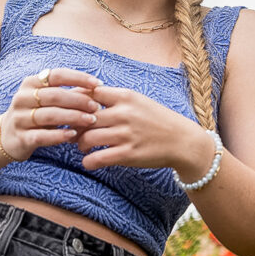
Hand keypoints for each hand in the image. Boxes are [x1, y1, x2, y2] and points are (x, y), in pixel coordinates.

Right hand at [0, 68, 102, 162]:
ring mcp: (20, 118)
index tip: (98, 83)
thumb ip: (70, 93)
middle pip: (55, 95)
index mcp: (31, 83)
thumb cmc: (36, 114)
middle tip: (96, 107)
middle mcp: (23, 98)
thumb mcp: (49, 100)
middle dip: (79, 100)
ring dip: (73, 117)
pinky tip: (73, 135)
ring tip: (90, 120)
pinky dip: (59, 135)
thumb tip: (97, 88)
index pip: (57, 75)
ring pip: (50, 115)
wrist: (7, 136)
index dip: (79, 78)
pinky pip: (42, 136)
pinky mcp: (21, 137)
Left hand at [74, 85, 213, 174]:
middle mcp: (124, 113)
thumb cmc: (156, 120)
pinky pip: (97, 158)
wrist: (181, 141)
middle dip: (75, 126)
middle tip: (74, 132)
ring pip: (87, 138)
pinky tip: (90, 161)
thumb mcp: (137, 101)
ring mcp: (125, 134)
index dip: (77, 102)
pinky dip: (88, 161)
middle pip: (84, 117)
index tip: (73, 110)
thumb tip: (85, 99)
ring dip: (80, 144)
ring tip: (83, 146)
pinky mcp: (128, 154)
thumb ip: (114, 99)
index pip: (89, 93)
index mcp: (125, 96)